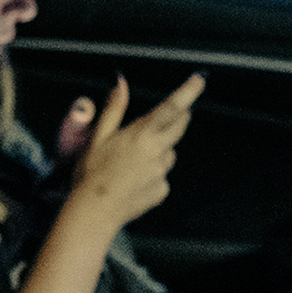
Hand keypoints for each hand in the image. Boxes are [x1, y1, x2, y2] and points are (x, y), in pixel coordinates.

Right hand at [58, 72, 205, 231]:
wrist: (94, 211)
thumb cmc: (92, 174)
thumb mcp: (98, 136)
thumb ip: (114, 108)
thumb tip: (121, 84)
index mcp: (142, 135)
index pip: (172, 107)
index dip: (188, 92)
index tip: (199, 81)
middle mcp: (157, 152)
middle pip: (179, 126)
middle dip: (178, 117)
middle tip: (164, 117)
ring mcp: (161, 172)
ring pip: (169, 152)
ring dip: (160, 148)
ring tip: (132, 159)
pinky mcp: (161, 190)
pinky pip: (162, 175)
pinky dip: (153, 172)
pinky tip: (133, 178)